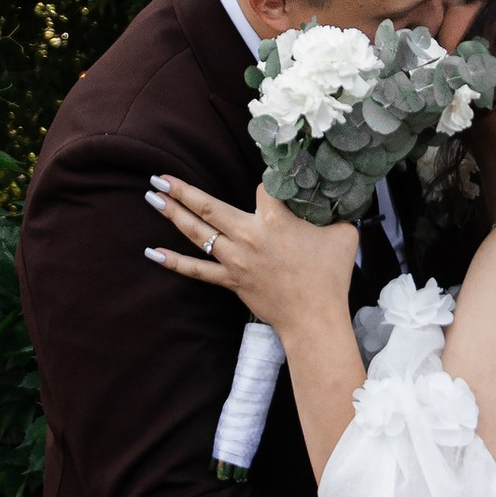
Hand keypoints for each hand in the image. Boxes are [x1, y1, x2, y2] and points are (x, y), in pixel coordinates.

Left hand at [146, 176, 359, 339]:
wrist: (314, 319)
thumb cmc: (330, 276)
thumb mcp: (343, 235)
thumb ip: (334, 214)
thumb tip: (334, 202)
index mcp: (275, 220)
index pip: (262, 188)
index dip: (268, 180)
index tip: (272, 179)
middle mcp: (248, 236)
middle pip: (209, 207)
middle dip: (182, 190)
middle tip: (160, 177)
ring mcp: (235, 260)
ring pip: (198, 233)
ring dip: (173, 214)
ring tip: (153, 197)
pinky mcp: (231, 280)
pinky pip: (198, 271)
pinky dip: (175, 262)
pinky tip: (153, 253)